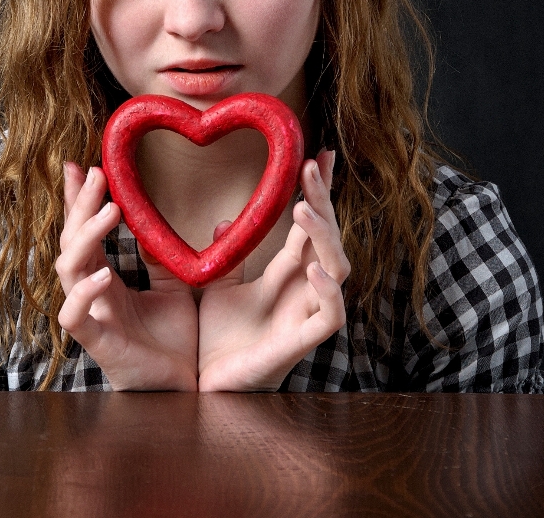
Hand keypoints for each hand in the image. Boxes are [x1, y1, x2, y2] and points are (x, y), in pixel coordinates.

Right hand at [56, 162, 198, 390]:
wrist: (185, 391)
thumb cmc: (175, 344)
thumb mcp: (179, 289)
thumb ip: (175, 258)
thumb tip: (206, 218)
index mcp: (108, 280)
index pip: (86, 232)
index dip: (80, 201)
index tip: (82, 166)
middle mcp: (93, 294)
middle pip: (70, 242)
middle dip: (80, 206)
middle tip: (96, 174)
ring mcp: (92, 317)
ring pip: (67, 271)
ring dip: (85, 237)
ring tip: (109, 211)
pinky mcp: (98, 343)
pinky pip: (74, 317)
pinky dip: (83, 293)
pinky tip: (103, 272)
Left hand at [196, 150, 349, 390]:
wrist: (207, 389)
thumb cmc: (220, 341)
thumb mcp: (217, 287)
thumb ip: (224, 255)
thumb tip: (224, 221)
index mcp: (285, 275)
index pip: (307, 225)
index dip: (315, 191)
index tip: (318, 154)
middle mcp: (302, 291)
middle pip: (326, 239)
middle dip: (322, 202)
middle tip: (311, 167)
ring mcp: (305, 316)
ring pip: (336, 271)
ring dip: (324, 238)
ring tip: (305, 209)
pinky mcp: (300, 345)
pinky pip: (329, 319)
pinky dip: (328, 294)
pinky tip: (316, 270)